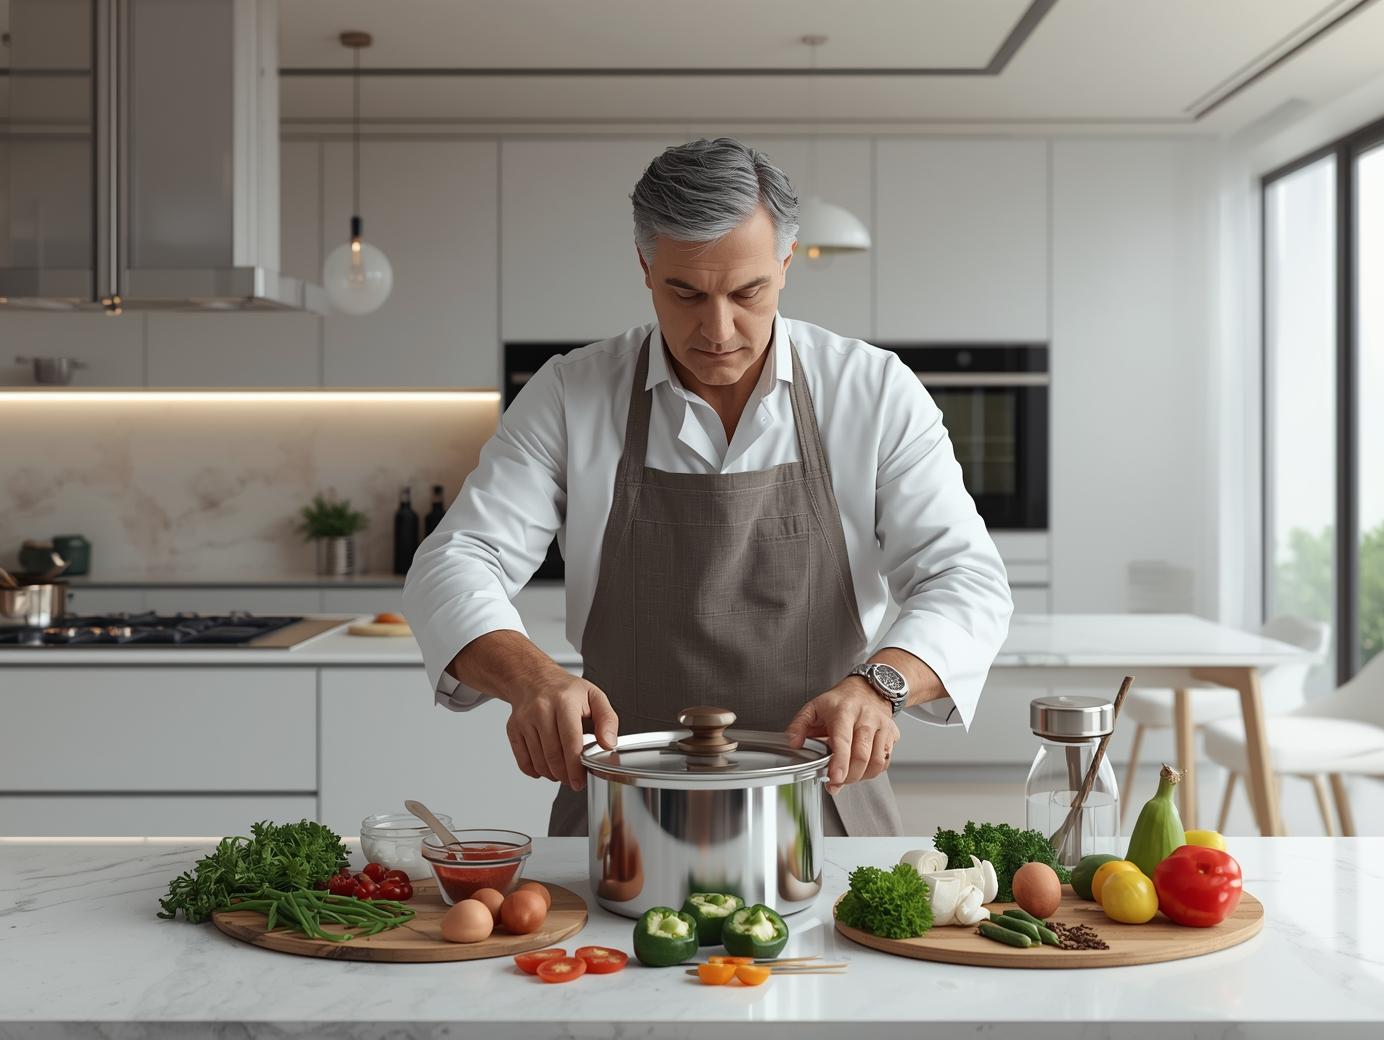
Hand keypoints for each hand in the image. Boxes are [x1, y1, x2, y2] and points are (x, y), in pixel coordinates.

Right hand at [505, 670, 618, 790]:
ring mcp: (524, 720)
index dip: (576, 766)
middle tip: (574, 780)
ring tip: (563, 773)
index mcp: (564, 701)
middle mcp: (541, 709)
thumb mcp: (594, 696)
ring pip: (538, 761)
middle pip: (553, 755)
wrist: (534, 679)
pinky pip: (523, 761)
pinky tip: (546, 767)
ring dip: (552, 775)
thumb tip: (608, 744)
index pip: (570, 741)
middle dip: (565, 775)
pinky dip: (536, 771)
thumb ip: (607, 720)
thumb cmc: (566, 691)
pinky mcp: (513, 729)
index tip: (580, 780)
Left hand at [785, 678, 900, 794]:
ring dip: (861, 776)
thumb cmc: (841, 701)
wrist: (868, 689)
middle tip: (836, 783)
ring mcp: (882, 726)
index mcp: (844, 711)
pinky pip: (885, 761)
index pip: (843, 740)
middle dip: (849, 777)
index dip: (840, 762)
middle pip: (861, 756)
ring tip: (847, 777)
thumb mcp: (814, 707)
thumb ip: (799, 725)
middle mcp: (866, 718)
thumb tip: (793, 743)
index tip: (835, 778)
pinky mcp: (892, 735)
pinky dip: (872, 772)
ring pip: (876, 762)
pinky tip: (861, 769)